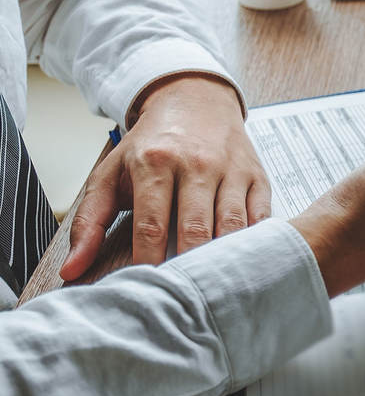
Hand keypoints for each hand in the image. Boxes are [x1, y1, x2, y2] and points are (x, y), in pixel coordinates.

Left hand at [60, 75, 270, 280]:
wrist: (195, 100)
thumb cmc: (151, 145)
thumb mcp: (111, 174)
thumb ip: (90, 223)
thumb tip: (72, 270)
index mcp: (155, 161)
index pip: (151, 224)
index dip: (148, 261)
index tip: (146, 287)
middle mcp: (197, 164)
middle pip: (195, 229)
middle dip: (188, 267)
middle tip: (180, 295)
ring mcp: (232, 170)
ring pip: (232, 226)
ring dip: (223, 260)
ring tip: (212, 287)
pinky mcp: (258, 177)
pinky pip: (261, 218)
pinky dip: (254, 244)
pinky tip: (242, 262)